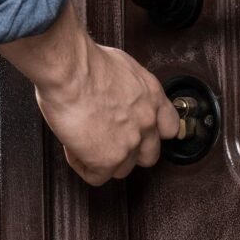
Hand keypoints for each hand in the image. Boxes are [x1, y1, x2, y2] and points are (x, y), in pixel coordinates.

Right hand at [0, 3, 178, 185]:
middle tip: (108, 140)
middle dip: (129, 152)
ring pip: (123, 169)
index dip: (154, 134)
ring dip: (104, 159)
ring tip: (84, 141)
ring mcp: (130, 143)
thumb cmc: (86, 61)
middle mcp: (147, 122)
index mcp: (153, 97)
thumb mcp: (121, 65)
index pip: (170, 127)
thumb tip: (117, 91)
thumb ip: (128, 86)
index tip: (140, 133)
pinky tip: (73, 148)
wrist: (70, 70)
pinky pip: (97, 177)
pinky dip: (82, 165)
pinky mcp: (108, 159)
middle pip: (149, 155)